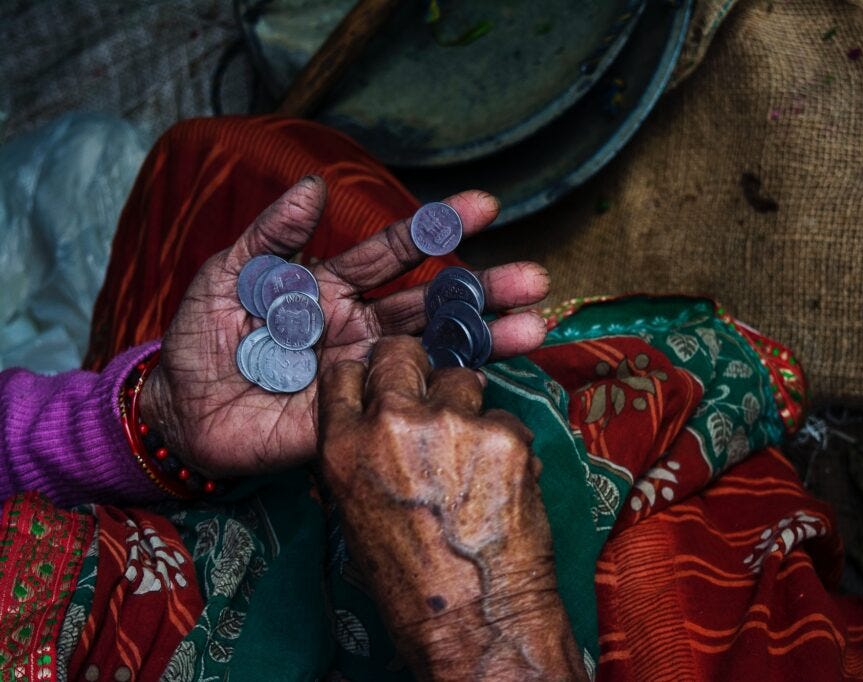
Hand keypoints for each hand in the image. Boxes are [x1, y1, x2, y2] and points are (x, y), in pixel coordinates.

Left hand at [140, 177, 549, 476]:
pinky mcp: (358, 417)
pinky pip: (405, 403)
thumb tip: (313, 187)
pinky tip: (485, 380)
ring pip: (433, 352)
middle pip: (432, 303)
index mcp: (334, 287)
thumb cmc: (203, 339)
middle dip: (483, 288)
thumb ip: (270, 236)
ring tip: (534, 327)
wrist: (180, 411)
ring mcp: (366, 373)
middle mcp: (362, 326)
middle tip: (534, 278)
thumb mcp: (227, 275)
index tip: (485, 207)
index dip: (437, 228)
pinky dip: (444, 392)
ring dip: (484, 338)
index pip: (395, 251)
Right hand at [319, 336, 584, 680]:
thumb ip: (362, 458)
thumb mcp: (357, 515)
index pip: (344, 374)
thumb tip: (378, 425)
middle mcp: (391, 425)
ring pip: (462, 379)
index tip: (385, 382)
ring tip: (475, 453)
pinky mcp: (504, 435)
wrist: (474, 621)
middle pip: (401, 354)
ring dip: (469, 405)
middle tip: (435, 391)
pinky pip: (507, 418)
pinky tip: (505, 482)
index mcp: (344, 448)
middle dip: (418, 367)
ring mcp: (451, 424)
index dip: (368, 375)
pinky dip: (508, 444)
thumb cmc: (412, 584)